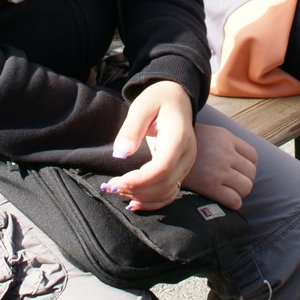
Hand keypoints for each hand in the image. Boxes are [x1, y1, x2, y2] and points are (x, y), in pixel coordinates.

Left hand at [103, 81, 195, 210]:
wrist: (176, 98)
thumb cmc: (158, 99)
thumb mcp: (142, 106)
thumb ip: (131, 129)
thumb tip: (120, 155)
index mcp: (179, 137)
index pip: (162, 168)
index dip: (140, 180)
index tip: (117, 181)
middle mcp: (187, 154)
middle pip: (165, 184)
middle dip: (137, 190)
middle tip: (111, 186)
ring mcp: (187, 164)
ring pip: (168, 192)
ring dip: (142, 197)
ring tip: (119, 190)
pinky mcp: (181, 170)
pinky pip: (170, 192)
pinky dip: (153, 201)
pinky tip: (134, 201)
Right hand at [181, 124, 257, 210]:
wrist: (161, 153)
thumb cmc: (186, 147)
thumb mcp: (208, 135)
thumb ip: (226, 144)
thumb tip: (240, 161)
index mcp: (225, 137)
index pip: (253, 156)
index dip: (247, 166)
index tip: (237, 171)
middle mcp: (225, 152)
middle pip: (251, 173)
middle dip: (244, 179)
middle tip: (231, 183)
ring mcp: (219, 169)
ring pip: (246, 187)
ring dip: (239, 191)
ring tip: (228, 191)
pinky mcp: (210, 185)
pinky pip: (235, 200)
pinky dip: (233, 203)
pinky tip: (223, 200)